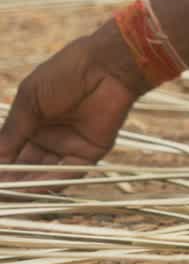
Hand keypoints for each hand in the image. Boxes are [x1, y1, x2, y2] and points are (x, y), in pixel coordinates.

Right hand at [0, 25, 144, 185]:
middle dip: (12, 179)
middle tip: (1, 193)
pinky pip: (71, 171)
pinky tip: (35, 189)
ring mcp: (70, 145)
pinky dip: (54, 180)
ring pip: (46, 171)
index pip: (11, 150)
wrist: (103, 68)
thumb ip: (13, 131)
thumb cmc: (62, 76)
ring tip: (13, 194)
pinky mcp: (91, 152)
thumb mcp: (29, 102)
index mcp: (31, 122)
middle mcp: (49, 137)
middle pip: (27, 164)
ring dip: (30, 184)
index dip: (1, 163)